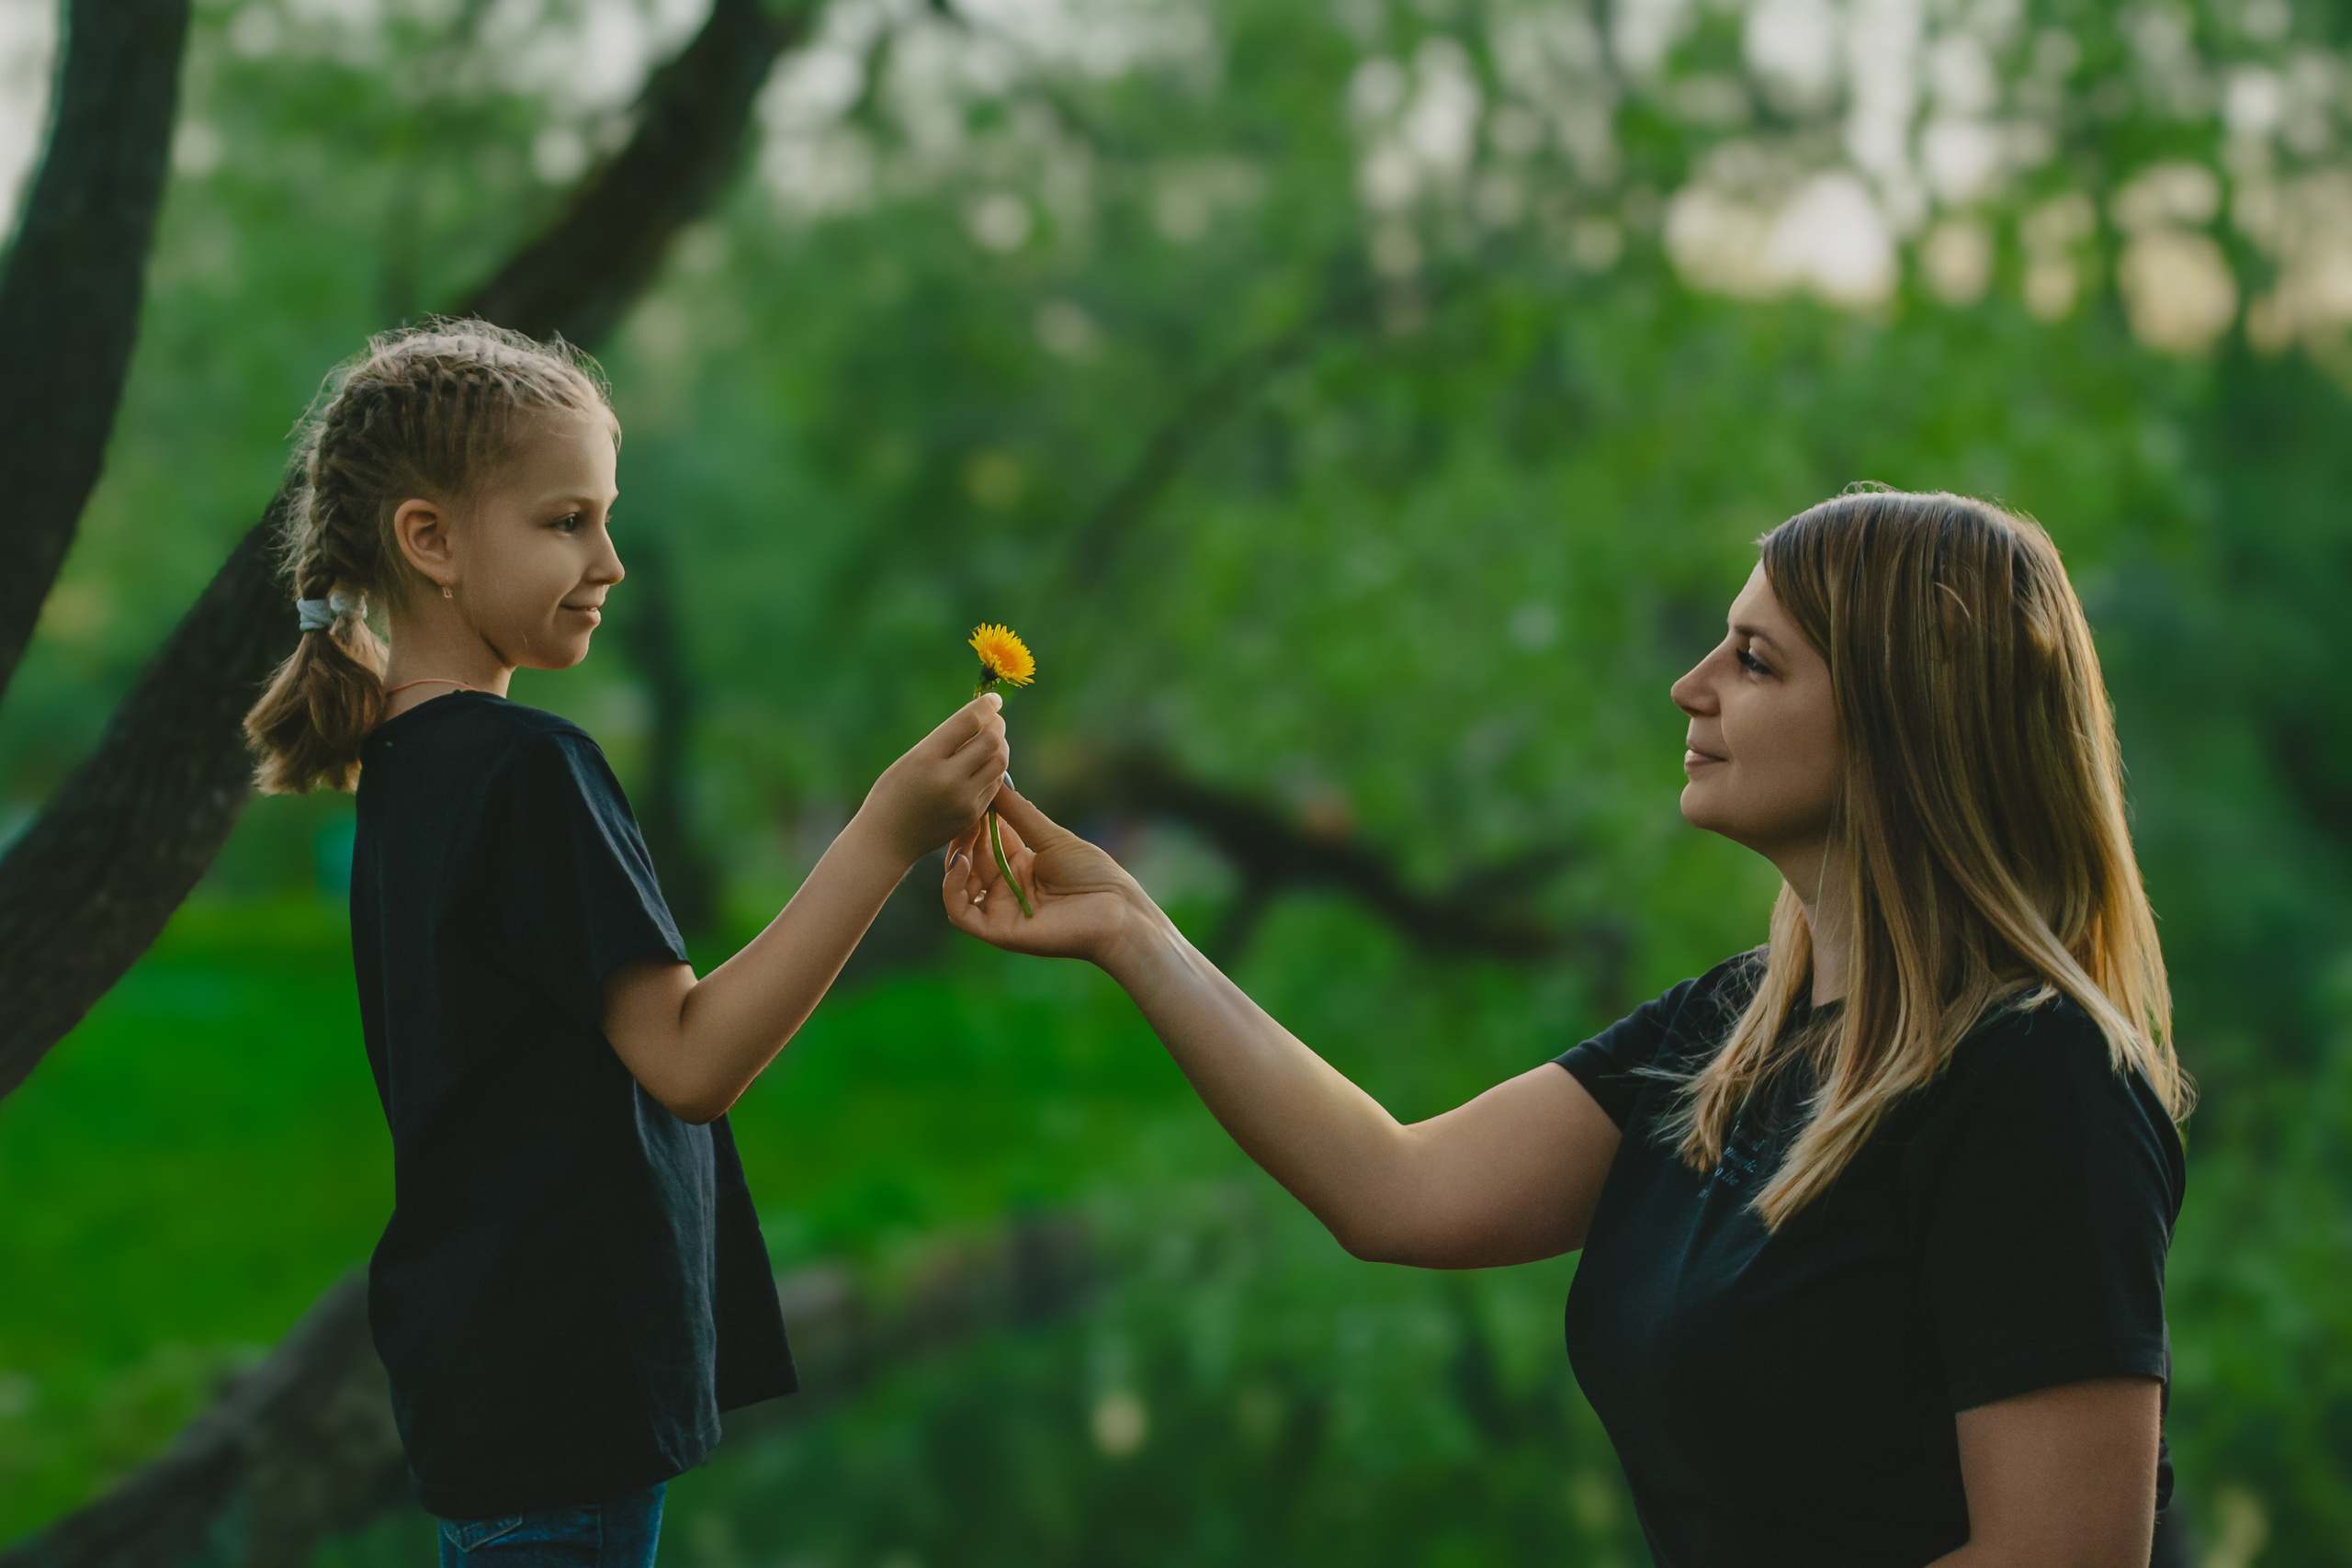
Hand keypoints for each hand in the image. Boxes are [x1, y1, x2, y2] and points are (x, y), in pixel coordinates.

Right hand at [858, 694, 1010, 865]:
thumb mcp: (911, 759)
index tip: (992, 699)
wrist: (886, 840)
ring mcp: (963, 800)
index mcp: (927, 758)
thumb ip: (943, 742)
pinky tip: (985, 764)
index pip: (969, 722)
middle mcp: (948, 779)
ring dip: (1000, 746)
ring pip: (999, 763)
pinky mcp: (972, 815)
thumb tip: (979, 720)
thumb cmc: (892, 793)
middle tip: (994, 719)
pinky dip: (994, 769)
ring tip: (992, 740)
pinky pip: (995, 785)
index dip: (986, 706)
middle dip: (997, 725)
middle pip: (991, 741)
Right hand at [942, 783, 1156, 964]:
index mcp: (1019, 865)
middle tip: (963, 811)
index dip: (976, 820)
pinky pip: (961, 913)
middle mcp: (1006, 888)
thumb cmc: (1093, 874)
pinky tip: (961, 862)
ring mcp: (1000, 910)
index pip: (984, 840)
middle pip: (969, 860)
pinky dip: (952, 888)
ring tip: (964, 835)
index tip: (973, 795)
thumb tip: (996, 782)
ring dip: (955, 859)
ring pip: (959, 886)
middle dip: (964, 835)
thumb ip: (1020, 814)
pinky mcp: (998, 930)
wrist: (1116, 911)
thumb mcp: (1052, 837)